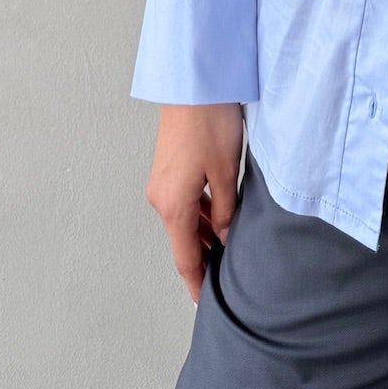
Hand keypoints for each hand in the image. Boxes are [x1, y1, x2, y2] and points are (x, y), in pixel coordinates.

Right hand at [144, 103, 245, 304]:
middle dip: (203, 259)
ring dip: (203, 235)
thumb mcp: (226, 172)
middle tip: (226, 278)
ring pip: (183, 221)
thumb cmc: (211, 124)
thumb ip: (225, 211)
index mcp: (172, 206)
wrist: (193, 83)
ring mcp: (161, 183)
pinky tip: (218, 216)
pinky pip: (182, 202)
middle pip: (183, 240)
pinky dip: (198, 215)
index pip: (185, 258)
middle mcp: (160, 198)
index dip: (196, 283)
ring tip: (228, 249)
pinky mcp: (167, 168)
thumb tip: (224, 239)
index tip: (205, 305)